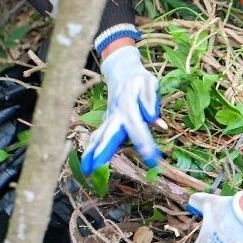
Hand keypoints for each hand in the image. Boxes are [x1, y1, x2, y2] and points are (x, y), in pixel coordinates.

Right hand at [81, 46, 161, 174]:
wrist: (121, 71)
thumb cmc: (139, 79)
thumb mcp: (150, 83)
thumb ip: (151, 100)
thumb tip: (156, 120)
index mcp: (129, 105)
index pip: (137, 127)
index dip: (144, 142)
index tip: (151, 159)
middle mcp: (116, 114)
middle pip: (109, 134)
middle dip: (104, 151)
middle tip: (97, 168)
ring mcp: (109, 119)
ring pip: (98, 136)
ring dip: (91, 153)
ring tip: (86, 171)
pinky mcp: (106, 122)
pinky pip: (97, 137)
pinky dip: (90, 150)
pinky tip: (86, 166)